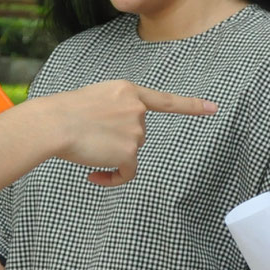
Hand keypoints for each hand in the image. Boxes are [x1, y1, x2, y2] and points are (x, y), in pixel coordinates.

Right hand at [30, 81, 218, 185]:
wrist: (55, 124)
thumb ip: (116, 109)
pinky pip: (127, 173)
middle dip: (117, 139)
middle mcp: (137, 109)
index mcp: (128, 91)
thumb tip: (123, 136)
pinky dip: (112, 178)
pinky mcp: (129, 152)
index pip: (167, 101)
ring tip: (86, 147)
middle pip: (137, 134)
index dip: (192, 105)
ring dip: (111, 156)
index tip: (214, 108)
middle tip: (89, 135)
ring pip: (129, 152)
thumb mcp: (96, 97)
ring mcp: (136, 131)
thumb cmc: (66, 112)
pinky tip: (94, 175)